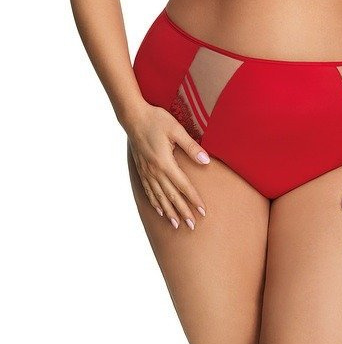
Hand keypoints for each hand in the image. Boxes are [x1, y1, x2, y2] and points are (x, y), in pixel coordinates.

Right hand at [126, 103, 210, 229]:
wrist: (133, 117)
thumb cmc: (156, 120)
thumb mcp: (176, 129)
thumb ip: (191, 146)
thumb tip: (206, 161)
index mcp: (165, 162)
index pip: (183, 186)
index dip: (193, 199)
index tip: (202, 211)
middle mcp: (155, 171)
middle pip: (171, 196)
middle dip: (183, 211)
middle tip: (192, 226)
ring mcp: (146, 172)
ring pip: (159, 197)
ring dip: (169, 211)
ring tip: (177, 224)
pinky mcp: (141, 170)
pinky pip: (148, 191)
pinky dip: (155, 203)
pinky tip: (159, 210)